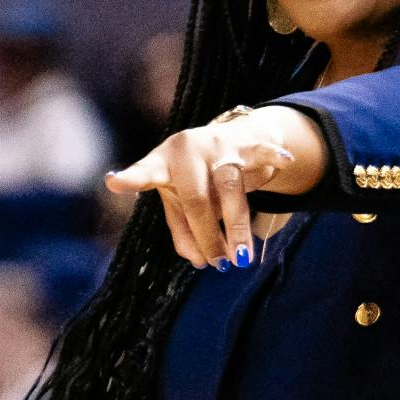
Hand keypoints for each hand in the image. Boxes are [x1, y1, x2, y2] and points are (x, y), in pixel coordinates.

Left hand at [104, 108, 318, 268]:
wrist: (228, 134)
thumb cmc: (194, 177)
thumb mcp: (178, 200)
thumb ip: (182, 230)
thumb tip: (198, 260)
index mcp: (163, 161)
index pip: (146, 173)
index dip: (131, 179)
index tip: (114, 181)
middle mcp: (187, 149)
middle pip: (197, 199)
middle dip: (208, 236)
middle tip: (218, 265)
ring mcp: (217, 145)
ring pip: (229, 187)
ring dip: (236, 227)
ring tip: (242, 258)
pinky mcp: (244, 144)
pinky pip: (260, 151)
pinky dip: (273, 156)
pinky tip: (285, 160)